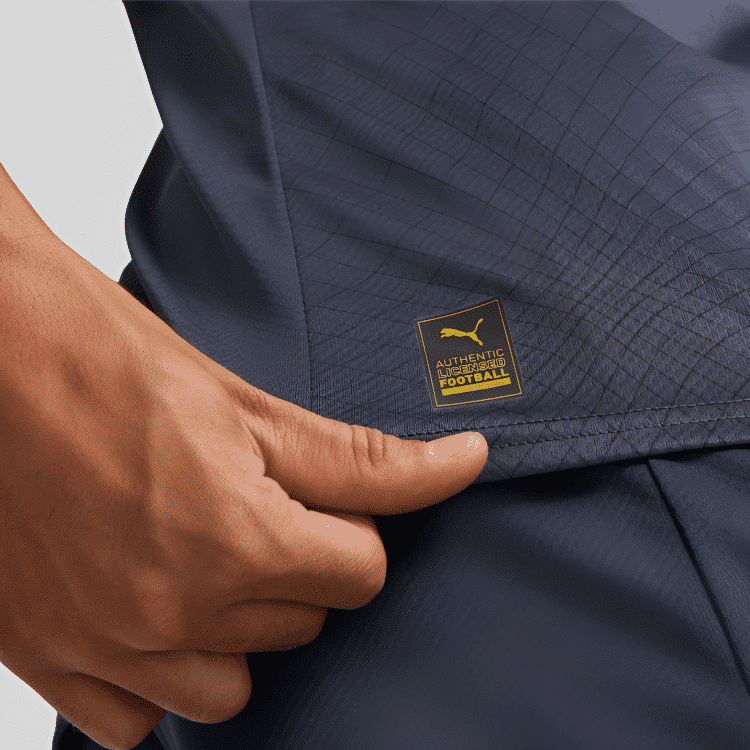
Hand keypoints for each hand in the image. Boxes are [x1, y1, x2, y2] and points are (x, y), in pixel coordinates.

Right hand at [0, 173, 486, 749]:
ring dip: (237, 629)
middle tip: (249, 508)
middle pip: (301, 623)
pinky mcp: (48, 658)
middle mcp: (172, 612)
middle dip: (296, 569)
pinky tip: (153, 608)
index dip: (349, 534)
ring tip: (204, 557)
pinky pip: (137, 721)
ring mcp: (105, 646)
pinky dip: (159, 675)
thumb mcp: (253, 409)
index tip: (315, 504)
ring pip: (230, 687)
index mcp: (234, 542)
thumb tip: (467, 462)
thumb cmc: (112, 362)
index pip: (361, 575)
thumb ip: (367, 461)